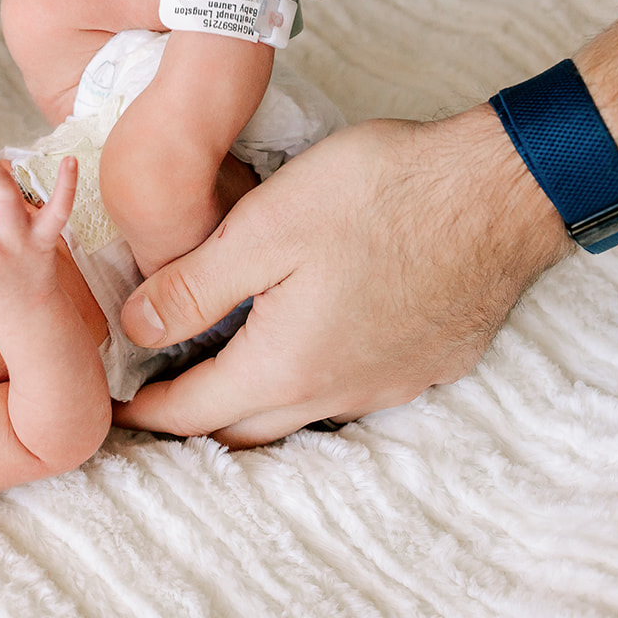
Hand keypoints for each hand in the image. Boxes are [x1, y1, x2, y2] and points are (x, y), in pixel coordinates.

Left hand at [112, 107, 572, 447]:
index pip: (194, 413)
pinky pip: (353, 390)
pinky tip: (307, 338)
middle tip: (156, 394)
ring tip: (221, 365)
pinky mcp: (429, 363)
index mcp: (287, 366)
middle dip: (193, 420)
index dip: (145, 412)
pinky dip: (311, 379)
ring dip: (254, 400)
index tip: (114, 409)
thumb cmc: (381, 194)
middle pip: (245, 429)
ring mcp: (392, 384)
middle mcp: (340, 393)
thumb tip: (136, 330)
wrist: (503, 188)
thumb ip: (193, 288)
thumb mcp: (263, 229)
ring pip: (301, 413)